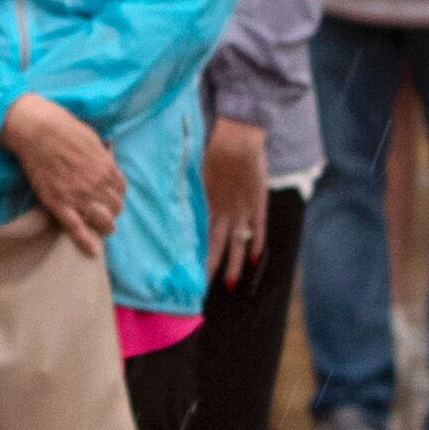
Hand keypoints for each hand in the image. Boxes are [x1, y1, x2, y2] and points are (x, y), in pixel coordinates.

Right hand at [0, 93, 124, 250]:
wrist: (38, 131)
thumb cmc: (63, 128)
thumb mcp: (92, 138)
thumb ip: (102, 153)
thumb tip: (108, 155)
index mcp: (106, 167)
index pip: (121, 189)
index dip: (117, 195)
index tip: (111, 197)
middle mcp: (97, 184)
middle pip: (115, 207)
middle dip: (112, 211)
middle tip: (106, 213)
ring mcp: (79, 196)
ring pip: (102, 221)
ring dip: (105, 227)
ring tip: (103, 229)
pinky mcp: (60, 204)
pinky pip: (76, 228)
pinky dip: (85, 242)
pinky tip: (92, 252)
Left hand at [201, 119, 268, 281]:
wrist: (237, 140)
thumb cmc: (212, 151)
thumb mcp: (193, 171)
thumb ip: (186, 188)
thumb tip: (169, 202)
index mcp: (206, 205)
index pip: (199, 236)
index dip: (194, 254)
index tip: (186, 270)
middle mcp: (223, 212)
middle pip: (216, 246)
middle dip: (210, 268)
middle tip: (202, 289)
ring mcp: (242, 210)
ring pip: (238, 244)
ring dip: (234, 265)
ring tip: (230, 284)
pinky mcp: (258, 204)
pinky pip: (259, 228)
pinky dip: (257, 244)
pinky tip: (254, 259)